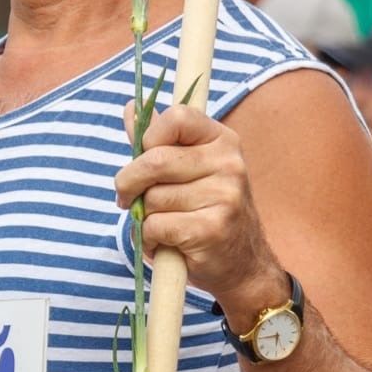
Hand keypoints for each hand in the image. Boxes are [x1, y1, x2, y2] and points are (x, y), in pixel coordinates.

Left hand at [114, 103, 287, 322]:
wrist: (243, 265)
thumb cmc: (206, 212)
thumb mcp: (188, 170)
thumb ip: (157, 141)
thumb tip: (130, 107)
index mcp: (222, 141)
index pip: (177, 117)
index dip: (150, 137)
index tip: (144, 157)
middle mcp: (229, 164)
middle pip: (154, 160)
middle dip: (128, 183)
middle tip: (128, 198)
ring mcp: (224, 196)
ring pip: (151, 198)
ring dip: (144, 217)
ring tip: (165, 225)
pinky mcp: (212, 229)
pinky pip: (155, 226)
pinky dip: (149, 238)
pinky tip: (168, 242)